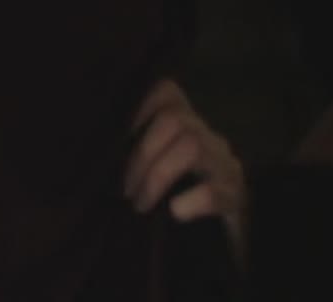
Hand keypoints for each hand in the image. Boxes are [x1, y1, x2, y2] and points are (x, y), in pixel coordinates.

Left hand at [123, 79, 247, 258]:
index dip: (140, 107)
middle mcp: (208, 139)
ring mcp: (225, 166)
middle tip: (126, 190)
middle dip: (143, 154)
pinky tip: (175, 213)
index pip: (167, 93)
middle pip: (175, 119)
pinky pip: (213, 191)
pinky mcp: (235, 198)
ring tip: (141, 205)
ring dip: (158, 176)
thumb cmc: (182, 204)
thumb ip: (138, 158)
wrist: (224, 240)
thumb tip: (97, 160)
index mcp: (187, 129)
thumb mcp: (162, 171)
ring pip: (192, 146)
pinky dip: (189, 202)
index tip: (119, 139)